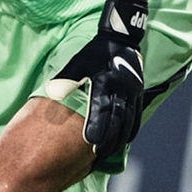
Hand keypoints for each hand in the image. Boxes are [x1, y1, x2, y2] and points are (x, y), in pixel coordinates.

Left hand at [52, 0, 147, 160]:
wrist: (120, 37)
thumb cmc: (94, 52)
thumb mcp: (77, 63)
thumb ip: (66, 80)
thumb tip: (52, 95)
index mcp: (105, 80)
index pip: (102, 108)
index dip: (97, 126)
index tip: (90, 142)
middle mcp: (122, 87)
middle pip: (118, 118)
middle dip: (109, 138)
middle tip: (100, 153)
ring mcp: (133, 90)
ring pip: (129, 119)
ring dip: (120, 137)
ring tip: (110, 151)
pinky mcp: (139, 92)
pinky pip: (137, 115)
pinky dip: (131, 129)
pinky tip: (125, 140)